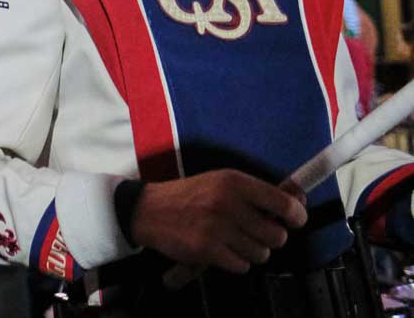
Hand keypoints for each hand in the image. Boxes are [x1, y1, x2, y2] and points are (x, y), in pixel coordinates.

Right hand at [131, 169, 305, 273]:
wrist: (149, 210)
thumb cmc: (189, 196)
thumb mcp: (222, 182)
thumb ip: (258, 192)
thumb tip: (299, 198)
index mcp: (234, 182)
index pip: (284, 204)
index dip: (296, 216)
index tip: (293, 220)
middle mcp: (227, 203)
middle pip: (277, 235)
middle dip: (270, 238)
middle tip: (254, 232)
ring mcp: (216, 227)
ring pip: (261, 254)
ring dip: (251, 251)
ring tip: (233, 240)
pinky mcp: (206, 249)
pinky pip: (241, 266)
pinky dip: (235, 262)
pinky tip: (221, 249)